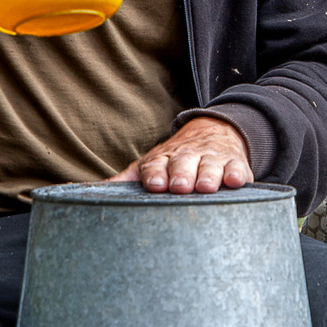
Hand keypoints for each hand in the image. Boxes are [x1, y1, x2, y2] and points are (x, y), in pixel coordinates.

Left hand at [112, 115, 254, 194]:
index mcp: (163, 160)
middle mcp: (187, 157)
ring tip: (206, 187)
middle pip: (183, 164)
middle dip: (181, 174)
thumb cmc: (175, 160)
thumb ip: (126, 181)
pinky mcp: (234, 163)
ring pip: (210, 166)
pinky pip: (237, 168)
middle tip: (180, 186)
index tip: (155, 185)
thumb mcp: (151, 166)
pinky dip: (237, 173)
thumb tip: (90, 193)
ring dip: (208, 175)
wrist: (213, 132)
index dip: (155, 175)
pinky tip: (235, 180)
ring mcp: (212, 159)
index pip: (156, 166)